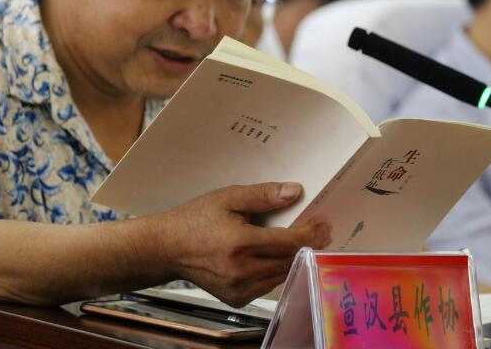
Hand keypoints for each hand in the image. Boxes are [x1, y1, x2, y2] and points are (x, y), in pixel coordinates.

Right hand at [150, 182, 331, 306]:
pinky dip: (277, 270)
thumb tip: (295, 191)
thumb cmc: (196, 219)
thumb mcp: (228, 198)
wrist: (167, 248)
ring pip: (281, 275)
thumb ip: (262, 196)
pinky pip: (267, 285)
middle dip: (308, 245)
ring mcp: (238, 289)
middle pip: (289, 261)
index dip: (310, 234)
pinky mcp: (236, 298)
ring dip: (295, 259)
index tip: (322, 224)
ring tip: (303, 241)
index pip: (287, 243)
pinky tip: (278, 256)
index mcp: (239, 244)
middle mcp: (240, 271)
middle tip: (321, 231)